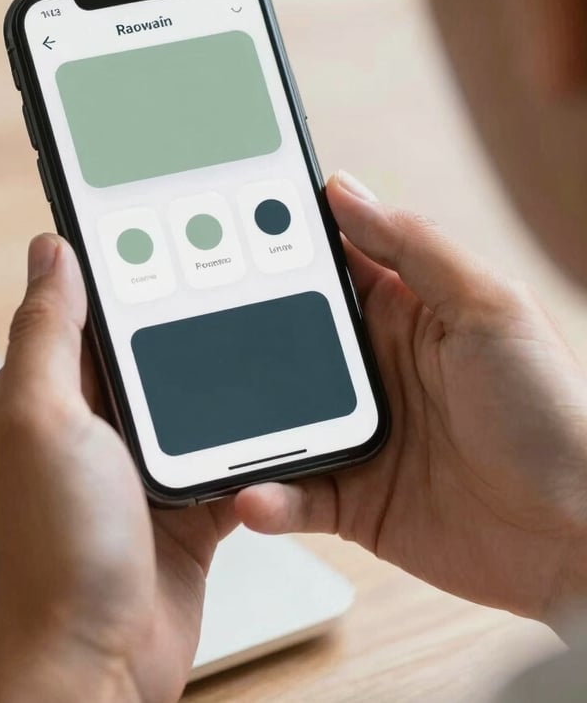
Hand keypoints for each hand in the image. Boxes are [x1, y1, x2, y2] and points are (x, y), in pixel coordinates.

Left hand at [0, 235, 235, 702]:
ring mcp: (140, 460)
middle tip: (234, 265)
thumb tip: (52, 252)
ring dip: (220, 372)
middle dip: (185, 310)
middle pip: (148, 344)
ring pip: (192, 393)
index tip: (160, 220)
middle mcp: (94, 421)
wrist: (102, 660)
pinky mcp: (184, 497)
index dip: (119, 262)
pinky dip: (246, 438)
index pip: (85, 305)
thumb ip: (49, 334)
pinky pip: (224, 451)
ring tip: (262, 326)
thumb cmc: (59, 551)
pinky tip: (272, 416)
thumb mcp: (44, 421)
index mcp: (51, 391)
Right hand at [236, 172, 586, 628]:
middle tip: (182, 321)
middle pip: (285, 340)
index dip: (278, 245)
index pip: (328, 266)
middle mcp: (374, 370)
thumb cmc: (554, 414)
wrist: (577, 539)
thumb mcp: (490, 308)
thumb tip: (344, 189)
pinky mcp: (351, 498)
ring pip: (276, 418)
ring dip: (243, 420)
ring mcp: (358, 433)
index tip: (223, 228)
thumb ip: (416, 248)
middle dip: (237, 331)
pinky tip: (254, 494)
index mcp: (404, 313)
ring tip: (206, 420)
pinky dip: (268, 497)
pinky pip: (293, 494)